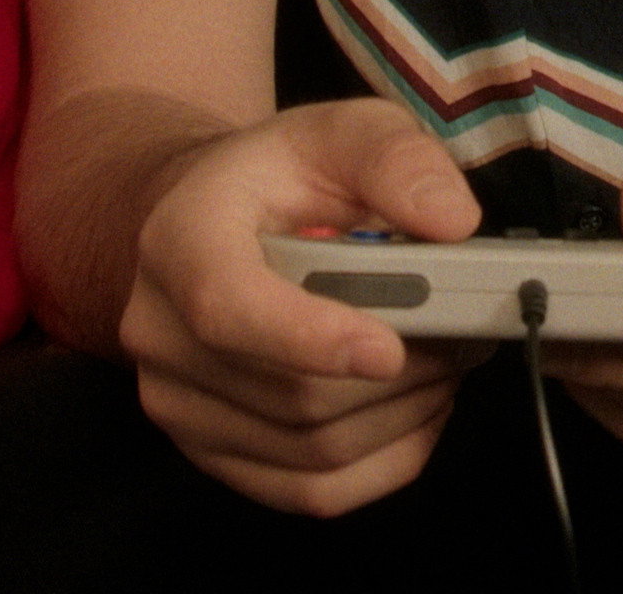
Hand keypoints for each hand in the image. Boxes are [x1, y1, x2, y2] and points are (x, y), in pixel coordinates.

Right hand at [120, 96, 490, 514]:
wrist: (207, 225)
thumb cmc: (279, 178)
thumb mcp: (340, 129)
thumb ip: (397, 158)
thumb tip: (451, 220)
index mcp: (180, 241)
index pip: (227, 308)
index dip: (310, 339)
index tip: (390, 348)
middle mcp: (159, 333)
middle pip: (292, 395)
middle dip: (399, 374)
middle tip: (463, 334)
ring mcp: (178, 404)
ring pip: (313, 452)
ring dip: (403, 416)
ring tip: (442, 360)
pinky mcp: (212, 455)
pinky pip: (311, 493)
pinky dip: (385, 461)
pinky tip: (414, 410)